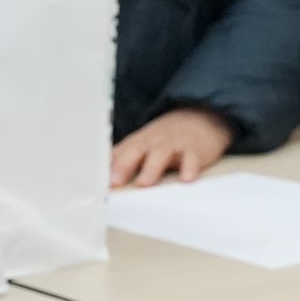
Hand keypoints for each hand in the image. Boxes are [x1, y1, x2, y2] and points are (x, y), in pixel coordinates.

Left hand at [112, 106, 235, 186]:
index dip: (108, 167)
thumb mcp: (143, 144)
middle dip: (124, 165)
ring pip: (162, 153)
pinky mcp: (195, 149)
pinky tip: (186, 179)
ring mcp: (174, 144)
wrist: (201, 117)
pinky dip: (189, 168)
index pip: (120, 153)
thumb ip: (122, 158)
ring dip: (152, 168)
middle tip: (115, 182)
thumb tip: (100, 176)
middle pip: (136, 150)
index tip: (97, 182)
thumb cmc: (167, 138)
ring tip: (144, 183)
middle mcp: (153, 142)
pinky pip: (192, 158)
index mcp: (138, 142)